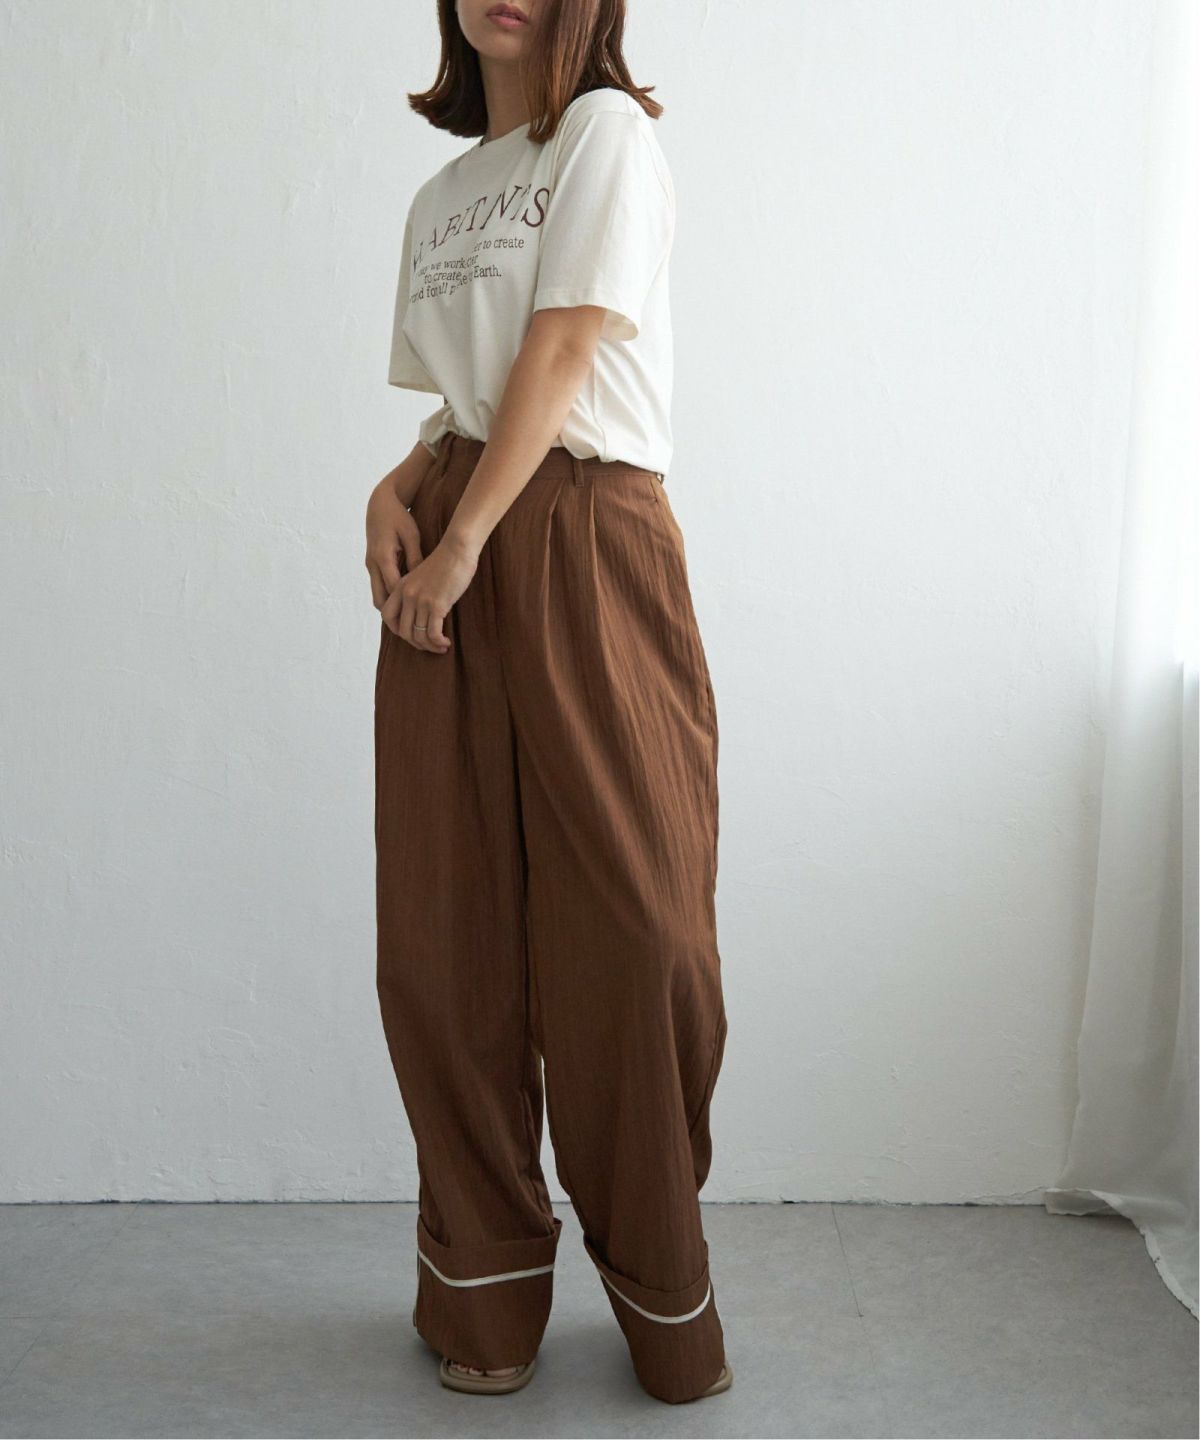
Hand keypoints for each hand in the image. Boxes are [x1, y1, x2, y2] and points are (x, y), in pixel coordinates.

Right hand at [365, 475, 424, 610]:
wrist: (379, 504)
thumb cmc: (398, 517)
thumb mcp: (412, 535)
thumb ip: (416, 558)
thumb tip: (423, 580)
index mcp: (383, 557)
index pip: (394, 590)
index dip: (407, 605)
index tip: (423, 615)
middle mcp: (372, 564)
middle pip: (381, 600)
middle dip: (395, 616)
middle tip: (414, 628)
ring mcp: (370, 565)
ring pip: (378, 597)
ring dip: (391, 610)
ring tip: (410, 621)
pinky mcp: (372, 564)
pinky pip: (379, 588)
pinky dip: (389, 599)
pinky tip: (405, 606)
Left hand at [380, 533, 477, 651]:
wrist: (457, 549)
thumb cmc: (446, 562)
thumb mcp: (422, 576)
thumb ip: (416, 591)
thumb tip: (420, 612)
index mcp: (401, 587)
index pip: (387, 615)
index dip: (397, 630)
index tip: (411, 634)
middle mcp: (407, 595)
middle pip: (403, 631)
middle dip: (416, 643)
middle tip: (429, 646)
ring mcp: (420, 600)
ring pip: (419, 635)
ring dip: (430, 646)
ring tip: (441, 647)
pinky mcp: (436, 605)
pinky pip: (433, 633)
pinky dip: (439, 642)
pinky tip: (446, 642)